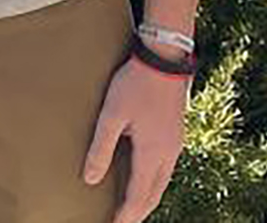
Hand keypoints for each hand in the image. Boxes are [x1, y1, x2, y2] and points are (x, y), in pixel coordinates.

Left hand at [83, 55, 190, 222]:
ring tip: (133, 206)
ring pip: (163, 181)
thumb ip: (101, 148)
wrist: (165, 59)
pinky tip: (146, 175)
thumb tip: (90, 178)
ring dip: (148, 197)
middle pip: (154, 193)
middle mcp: (169, 153)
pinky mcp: (176, 133)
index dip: (127, 214)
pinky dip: (155, 181)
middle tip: (125, 221)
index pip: (139, 195)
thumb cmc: (136, 84)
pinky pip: (167, 167)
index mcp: (152, 153)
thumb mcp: (112, 116)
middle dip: (139, 211)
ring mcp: (176, 143)